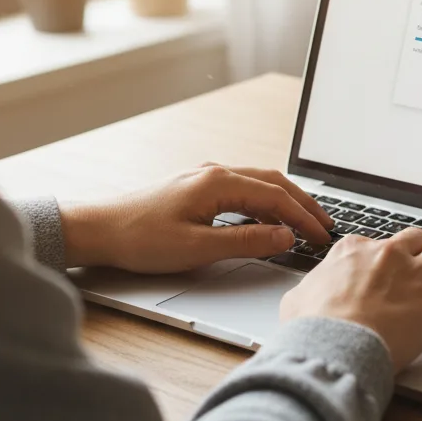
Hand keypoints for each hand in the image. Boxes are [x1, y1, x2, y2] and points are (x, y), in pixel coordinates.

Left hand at [60, 163, 333, 272]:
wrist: (96, 229)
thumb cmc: (139, 239)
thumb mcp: (198, 248)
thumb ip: (247, 242)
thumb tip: (285, 236)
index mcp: (219, 182)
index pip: (277, 198)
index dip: (304, 218)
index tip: (321, 237)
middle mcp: (216, 172)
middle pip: (275, 183)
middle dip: (304, 204)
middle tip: (325, 225)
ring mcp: (207, 177)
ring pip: (261, 183)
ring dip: (287, 201)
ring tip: (305, 222)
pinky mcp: (198, 187)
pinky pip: (244, 189)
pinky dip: (266, 202)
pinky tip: (269, 219)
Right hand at [280, 226, 421, 370]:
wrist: (333, 347)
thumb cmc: (312, 329)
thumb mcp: (297, 301)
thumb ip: (309, 291)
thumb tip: (305, 296)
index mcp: (353, 251)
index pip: (376, 243)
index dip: (385, 257)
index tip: (388, 267)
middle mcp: (388, 255)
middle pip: (417, 239)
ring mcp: (415, 275)